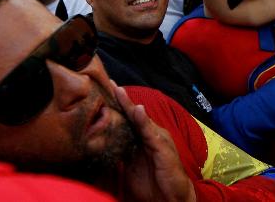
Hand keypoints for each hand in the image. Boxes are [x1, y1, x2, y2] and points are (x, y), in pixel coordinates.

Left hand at [114, 86, 195, 201]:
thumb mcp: (131, 168)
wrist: (172, 198)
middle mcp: (151, 135)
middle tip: (109, 84)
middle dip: (122, 99)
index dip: (117, 107)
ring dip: (129, 105)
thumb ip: (120, 155)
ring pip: (141, 119)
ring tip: (119, 91)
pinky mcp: (163, 147)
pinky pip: (151, 132)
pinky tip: (137, 110)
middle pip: (133, 115)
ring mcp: (158, 139)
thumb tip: (103, 147)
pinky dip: (144, 121)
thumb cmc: (154, 184)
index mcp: (143, 139)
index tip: (104, 94)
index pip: (128, 120)